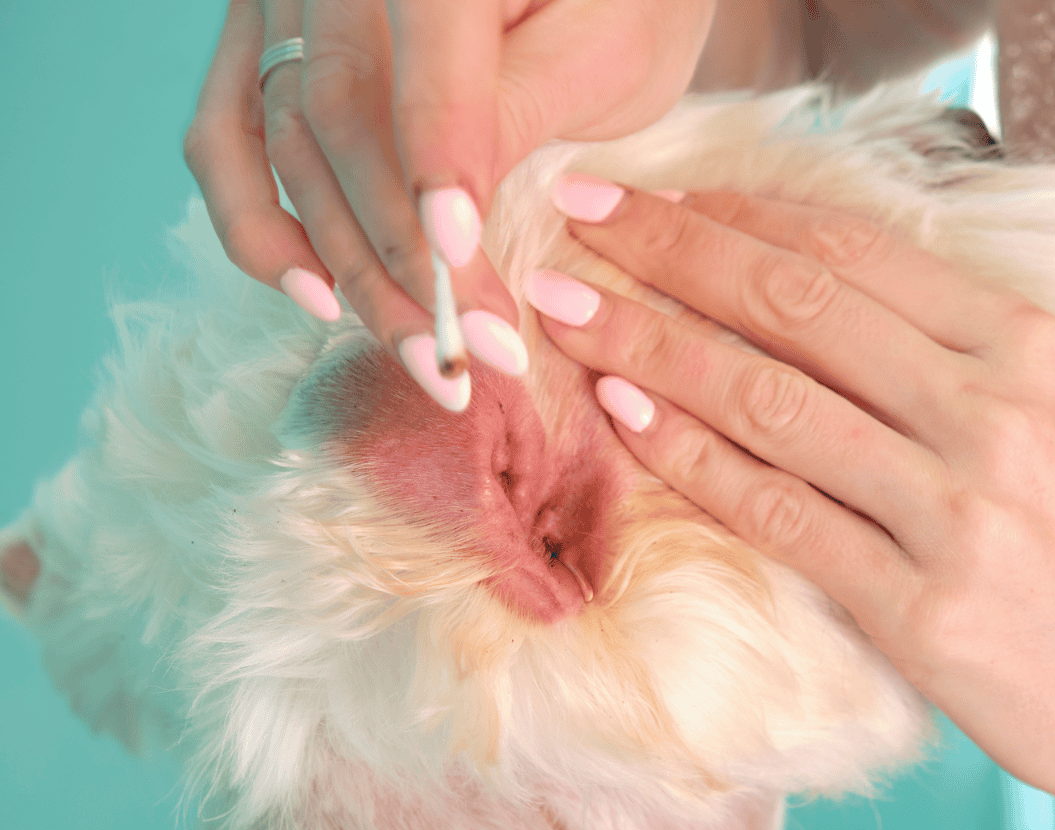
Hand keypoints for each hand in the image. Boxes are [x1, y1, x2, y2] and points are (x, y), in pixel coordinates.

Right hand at [184, 0, 716, 405]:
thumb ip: (519, 112)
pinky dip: (258, 227)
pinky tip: (320, 298)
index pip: (429, 40)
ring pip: (285, 144)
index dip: (437, 154)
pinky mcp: (267, 44)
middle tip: (462, 354)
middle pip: (342, 113)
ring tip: (422, 356)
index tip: (459, 256)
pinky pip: (225, 139)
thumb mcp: (604, 47)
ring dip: (348, 268)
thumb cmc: (615, 4)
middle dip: (400, 255)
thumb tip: (447, 229)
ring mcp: (291, 0)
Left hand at [526, 179, 1054, 829]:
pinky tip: (626, 418)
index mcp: (1027, 347)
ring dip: (650, 347)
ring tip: (567, 314)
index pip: (852, 253)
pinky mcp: (923, 609)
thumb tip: (823, 306)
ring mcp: (957, 511)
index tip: (655, 200)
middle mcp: (992, 412)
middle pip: (795, 305)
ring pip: (770, 400)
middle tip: (580, 221)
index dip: (735, 217)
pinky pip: (780, 515)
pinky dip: (693, 461)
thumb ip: (953, 360)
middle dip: (669, 253)